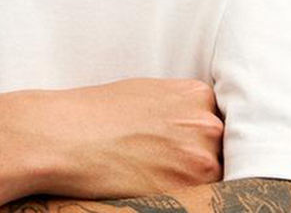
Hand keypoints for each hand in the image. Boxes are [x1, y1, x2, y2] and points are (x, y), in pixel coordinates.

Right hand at [20, 77, 223, 197]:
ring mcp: (201, 156)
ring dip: (198, 180)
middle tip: (170, 163)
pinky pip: (207, 197)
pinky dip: (190, 195)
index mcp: (196, 94)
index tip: (190, 149)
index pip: (225, 123)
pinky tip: (159, 184)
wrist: (63, 134)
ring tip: (158, 174)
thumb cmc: (96, 114)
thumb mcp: (146, 94)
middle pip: (227, 150)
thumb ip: (181, 108)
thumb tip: (202, 127)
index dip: (208, 140)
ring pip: (220, 176)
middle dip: (204, 160)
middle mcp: (206, 122)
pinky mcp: (190, 187)